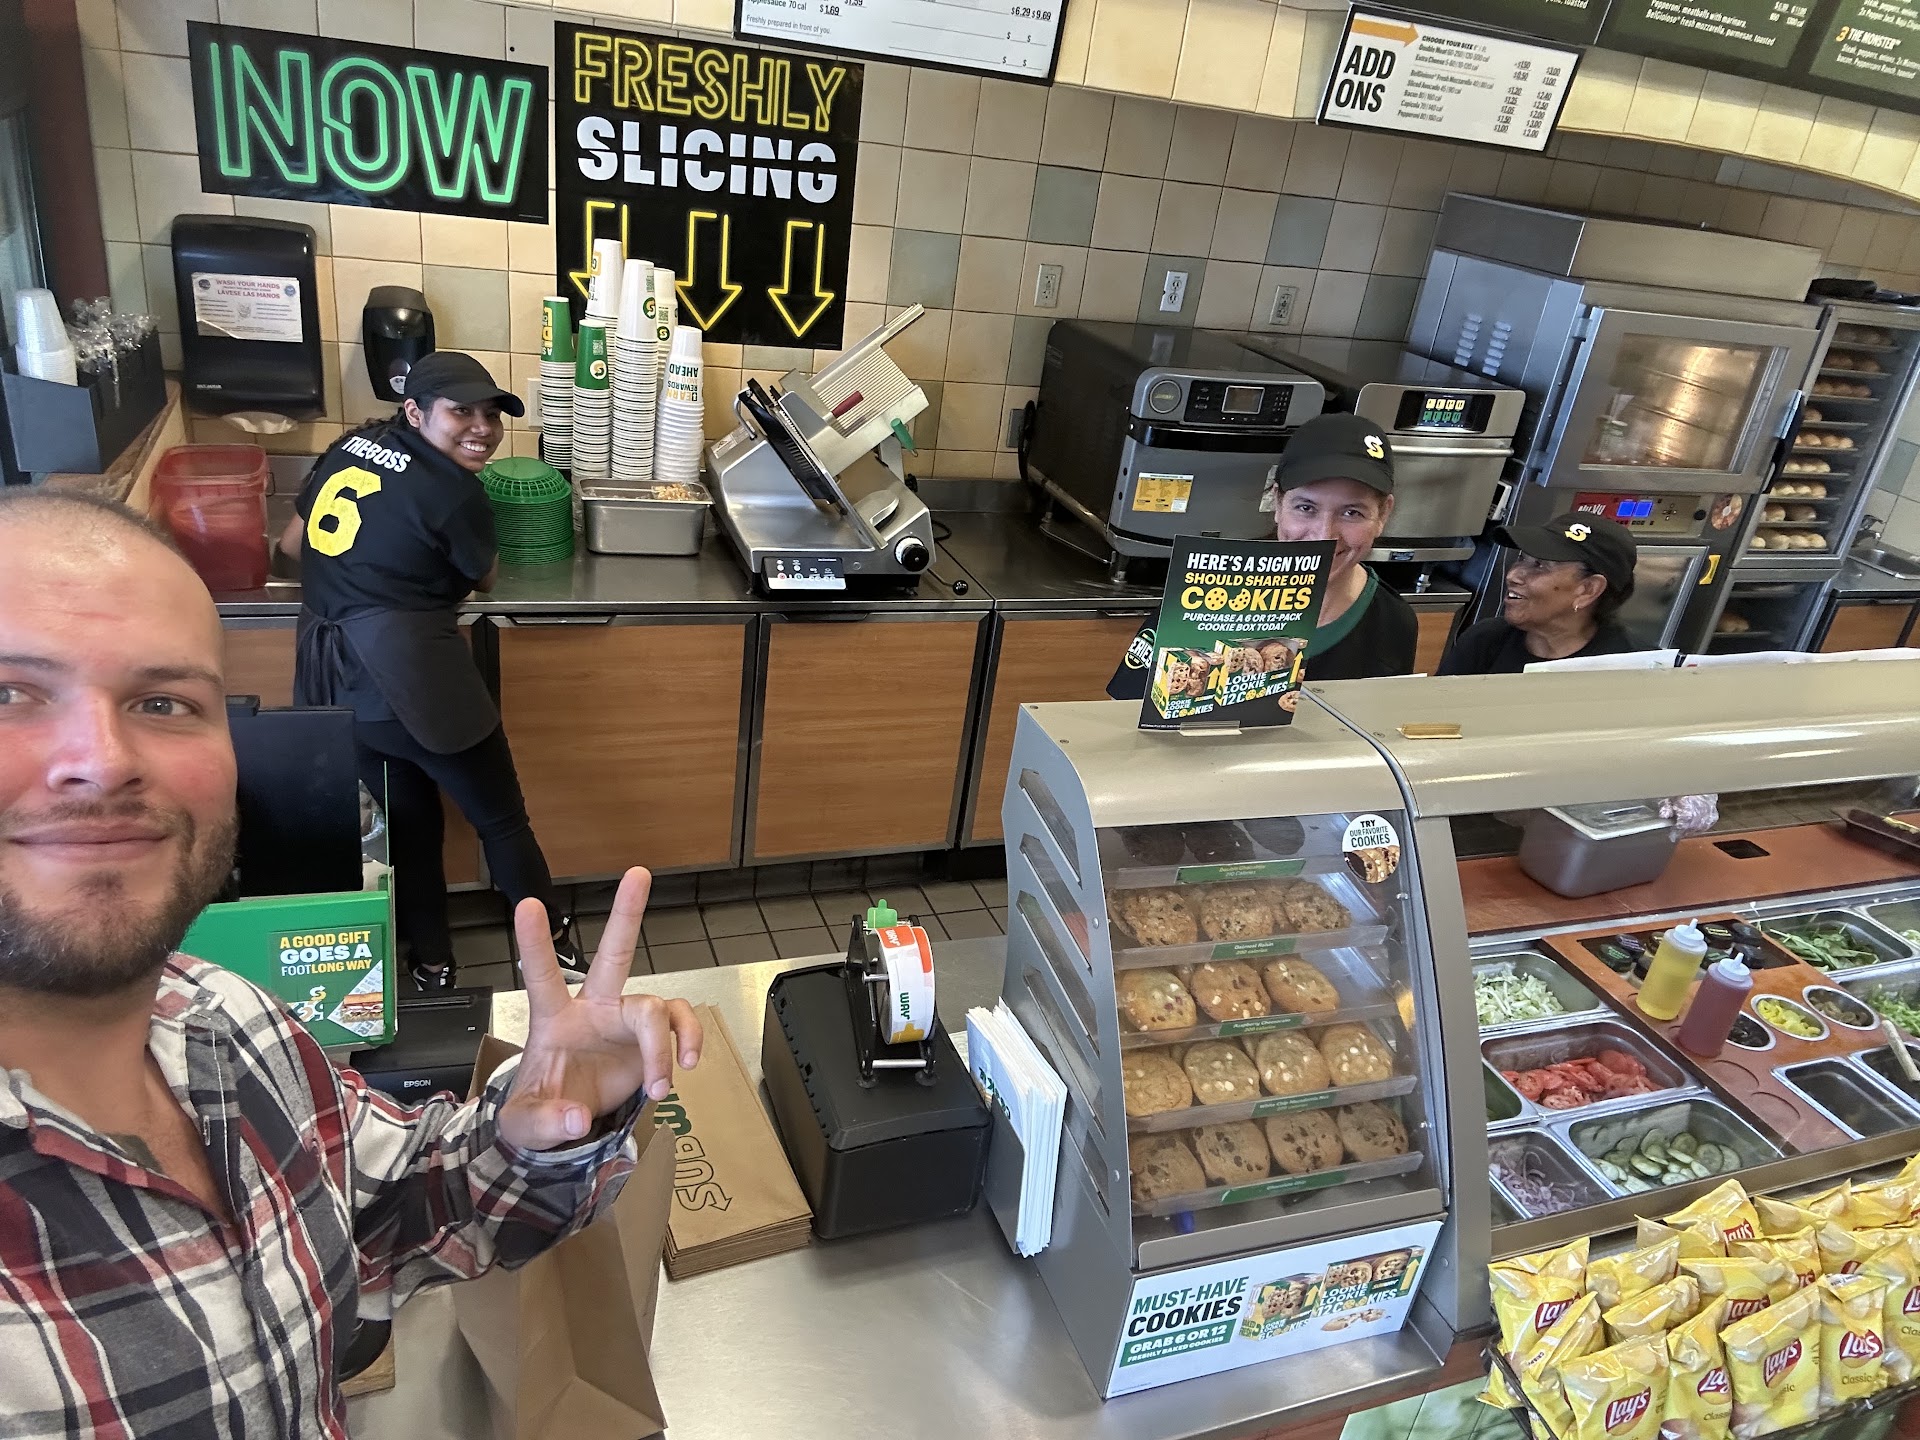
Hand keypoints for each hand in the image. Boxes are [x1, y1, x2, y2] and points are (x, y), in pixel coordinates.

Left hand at [497, 867, 703, 1151]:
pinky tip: (685, 1067)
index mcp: (553, 1020)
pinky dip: (688, 1042)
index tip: (526, 904)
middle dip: (626, 915)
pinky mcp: (650, 1037)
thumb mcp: (525, 1125)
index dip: (535, 943)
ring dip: (662, 1046)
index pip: (541, 977)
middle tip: (639, 874)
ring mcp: (625, 1020)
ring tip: (661, 1083)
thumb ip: (545, 1122)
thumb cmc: (541, 1110)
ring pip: (655, 1009)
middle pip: (614, 956)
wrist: (568, 1125)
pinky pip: (680, 1024)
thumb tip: (577, 1117)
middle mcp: (593, 1009)